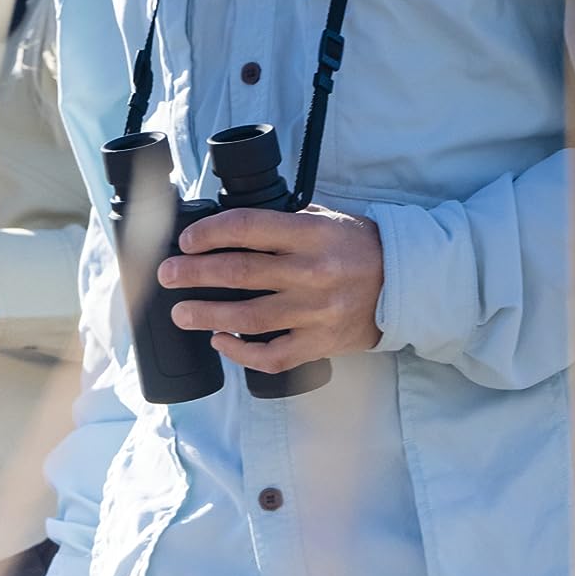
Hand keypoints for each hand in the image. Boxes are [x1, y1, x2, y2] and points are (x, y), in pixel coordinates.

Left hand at [159, 202, 384, 376]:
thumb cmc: (360, 248)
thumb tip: (228, 229)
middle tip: (167, 275)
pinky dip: (241, 352)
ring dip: (207, 315)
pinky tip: (221, 342)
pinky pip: (272, 355)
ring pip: (248, 317)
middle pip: (239, 273)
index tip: (186, 240)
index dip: (210, 233)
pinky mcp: (320, 343)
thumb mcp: (326, 220)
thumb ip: (283, 224)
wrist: (407, 283)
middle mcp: (311, 273)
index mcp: (311, 235)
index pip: (247, 228)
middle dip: (194, 274)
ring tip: (181, 312)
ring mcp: (316, 312)